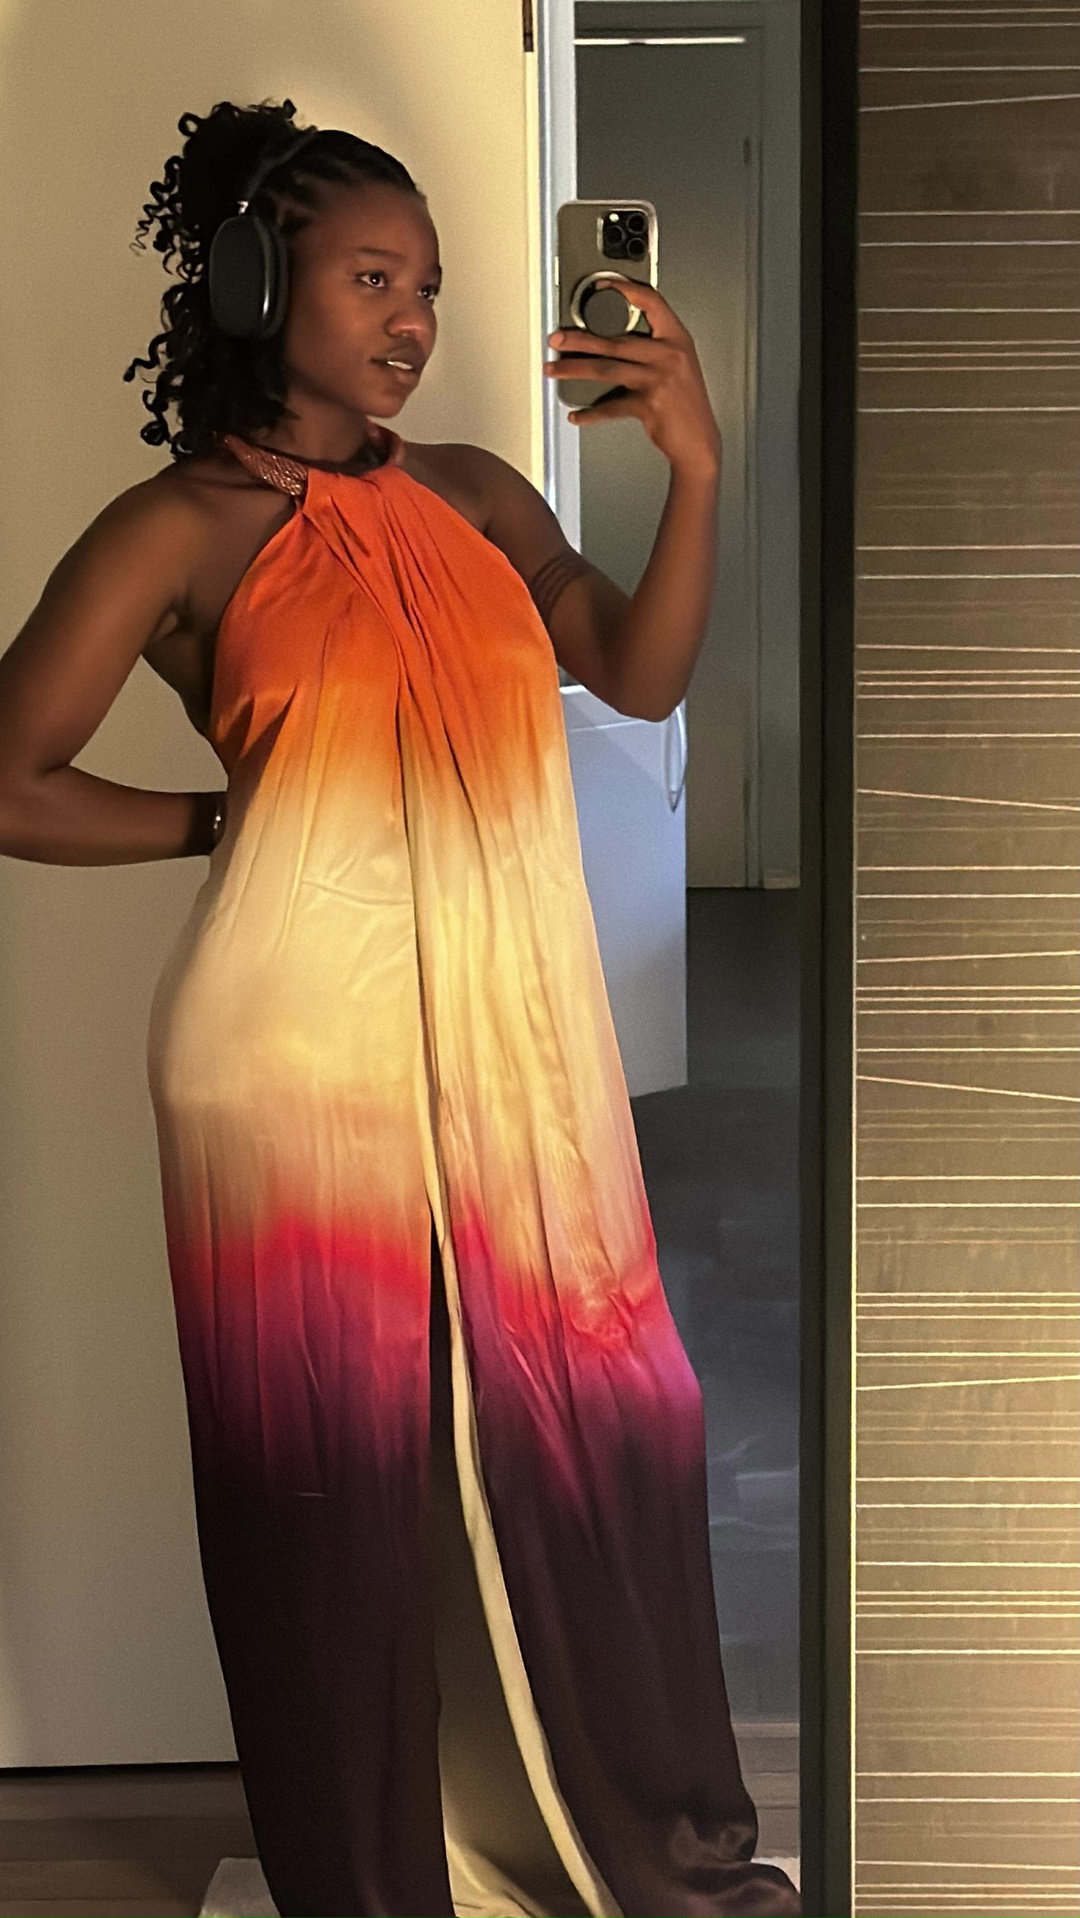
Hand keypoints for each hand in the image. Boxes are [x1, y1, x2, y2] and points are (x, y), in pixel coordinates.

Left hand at [543, 278, 720, 478]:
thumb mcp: (678, 365)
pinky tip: (578, 414)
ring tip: (554, 370)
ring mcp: (659, 379)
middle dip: (579, 339)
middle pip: (616, 340)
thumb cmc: (687, 406)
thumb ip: (653, 348)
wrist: (699, 442)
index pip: (651, 301)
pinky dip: (591, 413)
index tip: (602, 285)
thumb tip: (613, 340)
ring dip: (575, 369)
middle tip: (557, 339)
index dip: (625, 289)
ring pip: (606, 369)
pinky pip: (611, 406)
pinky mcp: (648, 405)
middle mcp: (669, 355)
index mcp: (677, 339)